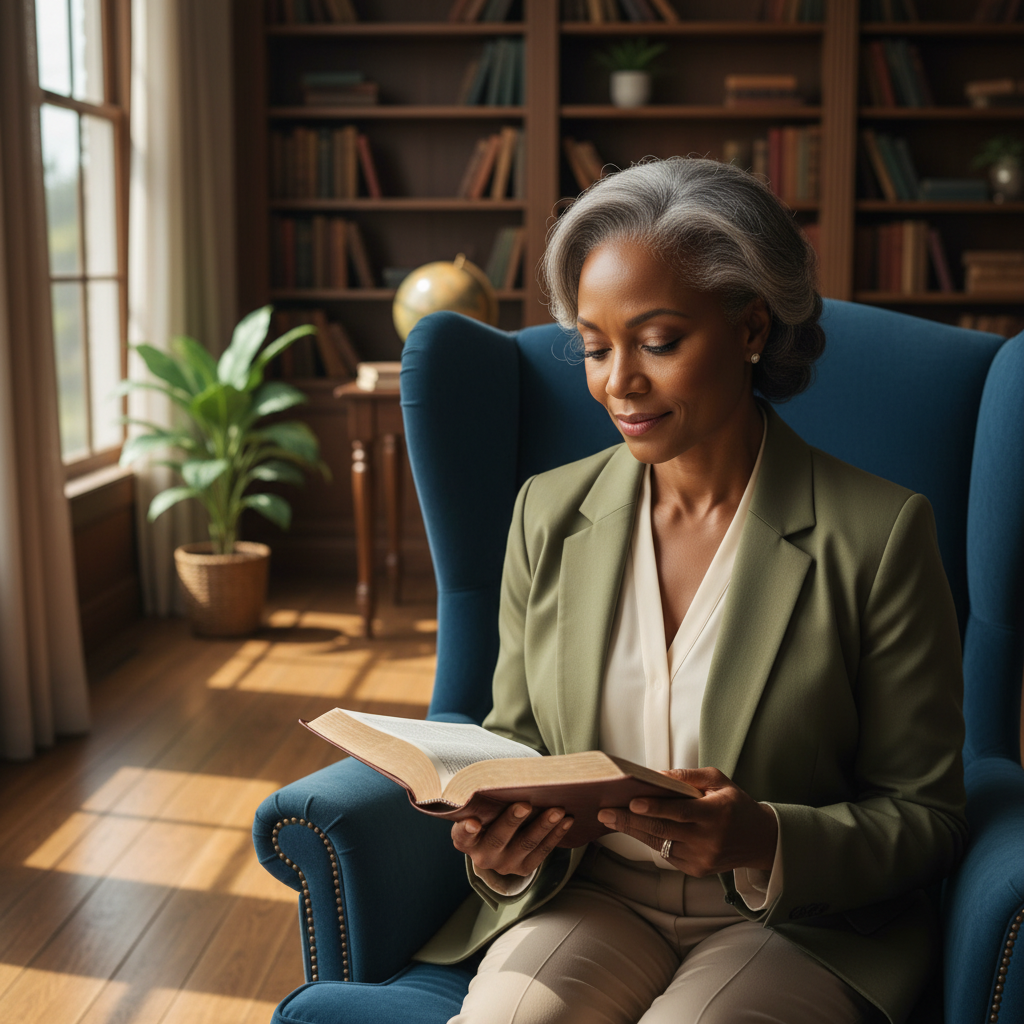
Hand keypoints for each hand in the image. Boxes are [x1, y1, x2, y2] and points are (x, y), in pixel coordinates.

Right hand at [452, 803, 573, 876]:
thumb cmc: (488, 813)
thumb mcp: (480, 808)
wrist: (497, 843)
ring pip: (526, 844)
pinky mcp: (524, 868)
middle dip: (513, 820)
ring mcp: (505, 864)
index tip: (472, 823)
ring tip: (557, 810)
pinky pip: (542, 851)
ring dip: (543, 826)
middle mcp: (483, 856)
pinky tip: (567, 820)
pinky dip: (556, 834)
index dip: (466, 830)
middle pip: (498, 838)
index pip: (462, 836)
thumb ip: (485, 797)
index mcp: (466, 839)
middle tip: (525, 804)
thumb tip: (506, 772)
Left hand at [596, 767, 777, 875]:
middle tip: (605, 812)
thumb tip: (656, 774)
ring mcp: (701, 858)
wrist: (759, 841)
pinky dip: (648, 840)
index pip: (680, 812)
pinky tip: (632, 829)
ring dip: (633, 831)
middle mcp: (709, 840)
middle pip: (663, 830)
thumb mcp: (719, 781)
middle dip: (630, 821)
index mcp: (717, 814)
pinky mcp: (696, 870)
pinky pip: (666, 854)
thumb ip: (689, 776)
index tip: (632, 803)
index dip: (655, 808)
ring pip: (660, 844)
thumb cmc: (736, 804)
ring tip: (610, 819)